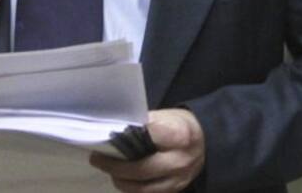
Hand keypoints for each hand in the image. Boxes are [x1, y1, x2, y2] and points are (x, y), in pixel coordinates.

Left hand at [89, 108, 204, 192]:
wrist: (205, 142)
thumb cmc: (178, 125)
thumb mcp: (165, 115)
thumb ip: (143, 123)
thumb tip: (115, 128)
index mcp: (177, 135)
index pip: (145, 138)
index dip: (124, 138)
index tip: (104, 137)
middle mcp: (179, 160)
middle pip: (141, 169)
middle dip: (115, 167)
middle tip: (97, 159)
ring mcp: (179, 179)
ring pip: (143, 188)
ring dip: (121, 181)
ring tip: (108, 171)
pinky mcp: (176, 190)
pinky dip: (132, 188)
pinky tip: (123, 179)